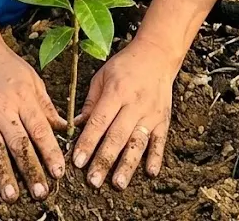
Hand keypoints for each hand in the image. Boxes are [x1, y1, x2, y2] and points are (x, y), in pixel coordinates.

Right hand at [0, 38, 66, 201]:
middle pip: (18, 144)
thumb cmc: (8, 66)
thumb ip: (47, 107)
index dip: (50, 152)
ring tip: (12, 195)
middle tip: (41, 192)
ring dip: (3, 174)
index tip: (59, 171)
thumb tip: (66, 129)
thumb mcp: (33, 80)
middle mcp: (3, 109)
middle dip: (31, 170)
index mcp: (23, 98)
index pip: (39, 130)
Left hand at [72, 37, 175, 188]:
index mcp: (116, 91)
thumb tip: (75, 127)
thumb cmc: (124, 66)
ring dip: (128, 165)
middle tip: (92, 181)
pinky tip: (150, 172)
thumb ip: (90, 102)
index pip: (99, 121)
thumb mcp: (102, 76)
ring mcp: (151, 113)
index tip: (77, 161)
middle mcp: (134, 104)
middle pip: (117, 136)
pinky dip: (156, 157)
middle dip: (104, 159)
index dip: (88, 142)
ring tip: (118, 183)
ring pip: (138, 142)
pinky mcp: (163, 120)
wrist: (157, 55)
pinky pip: (160, 141)